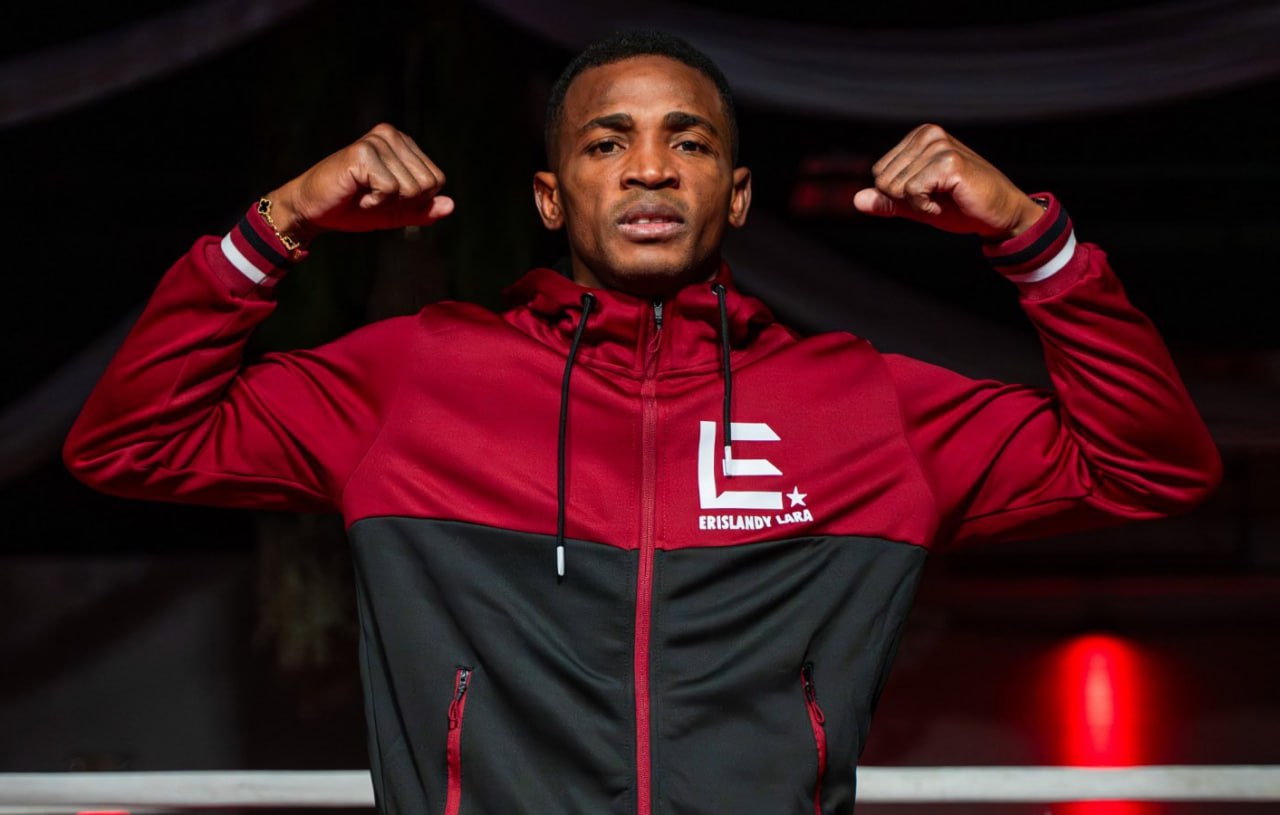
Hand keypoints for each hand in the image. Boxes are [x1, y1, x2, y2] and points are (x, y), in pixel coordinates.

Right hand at [265, 123, 453, 242]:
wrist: (313, 211)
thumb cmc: (353, 208)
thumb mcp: (396, 212)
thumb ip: (424, 210)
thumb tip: (451, 206)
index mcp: (404, 144)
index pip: (437, 181)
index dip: (415, 201)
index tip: (386, 197)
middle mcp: (392, 135)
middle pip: (428, 184)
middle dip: (403, 202)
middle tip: (373, 197)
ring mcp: (376, 141)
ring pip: (411, 188)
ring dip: (386, 203)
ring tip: (363, 193)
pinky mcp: (362, 153)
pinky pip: (390, 190)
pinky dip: (374, 202)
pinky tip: (356, 193)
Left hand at [853, 124, 1044, 240]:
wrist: (999, 214)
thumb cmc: (960, 206)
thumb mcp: (916, 204)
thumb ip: (887, 201)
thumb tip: (856, 199)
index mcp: (918, 137)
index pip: (879, 174)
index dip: (900, 195)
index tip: (929, 194)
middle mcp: (928, 134)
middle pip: (884, 181)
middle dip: (908, 201)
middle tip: (940, 198)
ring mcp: (939, 145)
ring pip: (896, 188)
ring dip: (920, 205)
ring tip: (947, 198)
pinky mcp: (948, 161)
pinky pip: (912, 193)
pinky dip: (927, 208)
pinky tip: (951, 200)